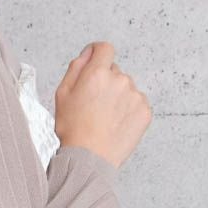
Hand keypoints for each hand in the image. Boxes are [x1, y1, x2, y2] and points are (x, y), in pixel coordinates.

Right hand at [54, 41, 152, 168]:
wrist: (89, 158)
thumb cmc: (73, 129)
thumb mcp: (62, 94)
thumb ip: (76, 67)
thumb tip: (88, 54)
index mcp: (98, 73)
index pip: (104, 48)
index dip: (97, 54)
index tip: (95, 62)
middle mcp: (120, 80)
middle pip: (114, 71)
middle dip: (105, 82)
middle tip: (94, 105)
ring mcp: (135, 96)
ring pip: (126, 88)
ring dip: (118, 97)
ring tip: (105, 118)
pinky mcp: (145, 111)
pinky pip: (137, 103)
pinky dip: (128, 111)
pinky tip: (115, 124)